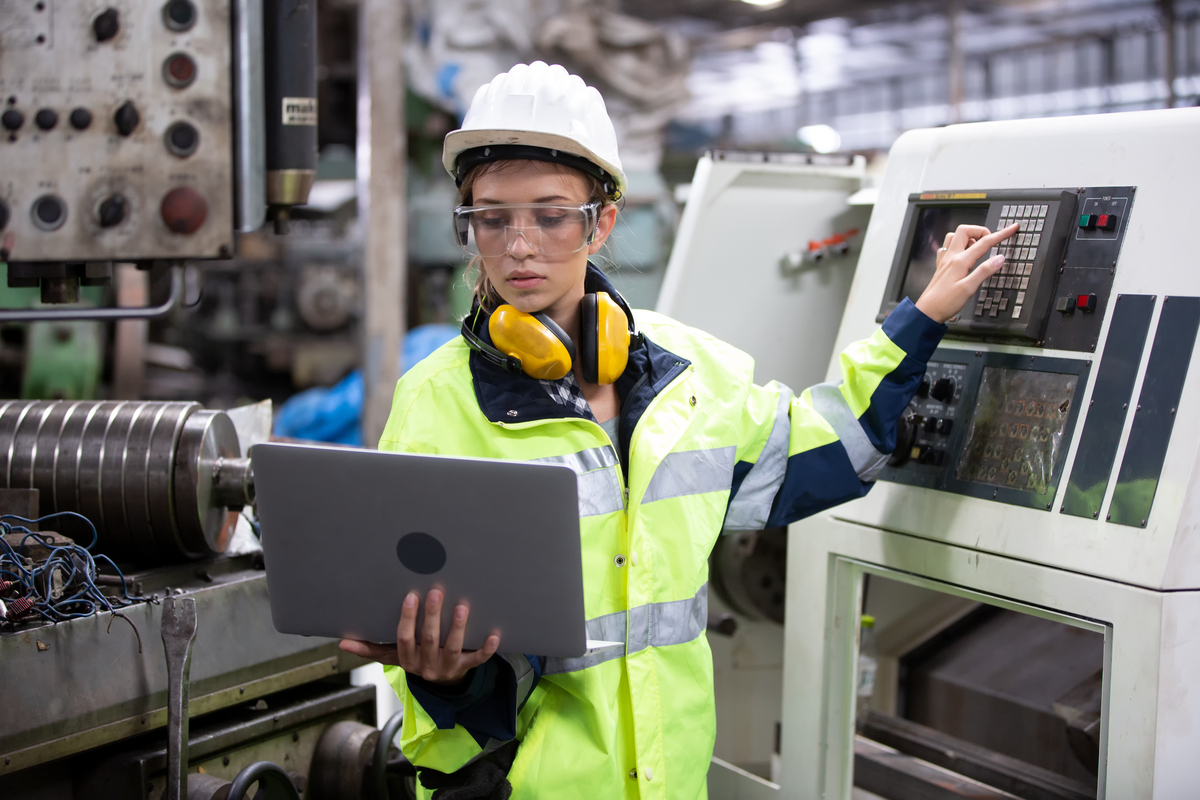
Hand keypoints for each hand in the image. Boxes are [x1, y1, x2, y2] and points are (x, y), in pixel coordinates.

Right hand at [338, 589, 499, 685]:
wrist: (440, 684)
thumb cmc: (415, 659)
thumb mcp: (391, 656)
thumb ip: (369, 648)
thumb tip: (343, 641)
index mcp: (407, 660)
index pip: (405, 639)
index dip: (408, 619)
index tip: (411, 596)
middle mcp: (426, 666)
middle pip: (429, 641)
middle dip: (432, 617)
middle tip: (437, 592)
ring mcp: (447, 668)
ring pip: (453, 649)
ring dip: (457, 629)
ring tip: (461, 607)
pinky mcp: (466, 669)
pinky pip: (477, 660)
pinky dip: (486, 649)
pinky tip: (494, 634)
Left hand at [915, 223, 1018, 323]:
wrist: (927, 312)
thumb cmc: (945, 303)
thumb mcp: (969, 289)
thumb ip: (984, 271)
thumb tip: (1000, 258)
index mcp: (960, 261)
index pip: (984, 242)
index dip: (1001, 234)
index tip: (1012, 229)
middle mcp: (951, 257)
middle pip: (965, 231)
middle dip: (980, 231)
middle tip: (991, 240)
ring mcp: (944, 261)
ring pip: (954, 237)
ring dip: (968, 238)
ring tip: (978, 248)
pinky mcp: (941, 267)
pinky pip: (947, 248)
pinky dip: (958, 246)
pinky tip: (962, 255)